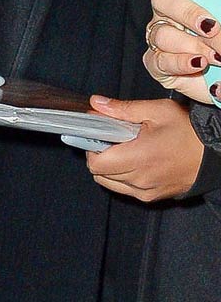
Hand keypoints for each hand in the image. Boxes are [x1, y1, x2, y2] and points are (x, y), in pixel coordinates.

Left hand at [83, 93, 203, 200]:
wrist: (213, 155)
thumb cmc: (189, 132)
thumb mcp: (158, 111)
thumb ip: (123, 109)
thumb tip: (96, 104)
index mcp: (138, 157)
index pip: (95, 162)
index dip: (92, 147)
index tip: (101, 134)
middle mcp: (138, 179)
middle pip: (99, 172)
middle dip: (101, 154)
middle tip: (114, 139)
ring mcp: (143, 191)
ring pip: (109, 182)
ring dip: (110, 167)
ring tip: (127, 150)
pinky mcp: (149, 197)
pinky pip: (124, 189)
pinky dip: (122, 177)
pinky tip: (136, 162)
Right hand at [135, 0, 220, 105]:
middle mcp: (169, 8)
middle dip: (188, 12)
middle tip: (212, 26)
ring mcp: (160, 35)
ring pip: (163, 33)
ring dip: (193, 44)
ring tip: (218, 54)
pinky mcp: (159, 63)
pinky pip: (160, 60)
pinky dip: (181, 63)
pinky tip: (199, 63)